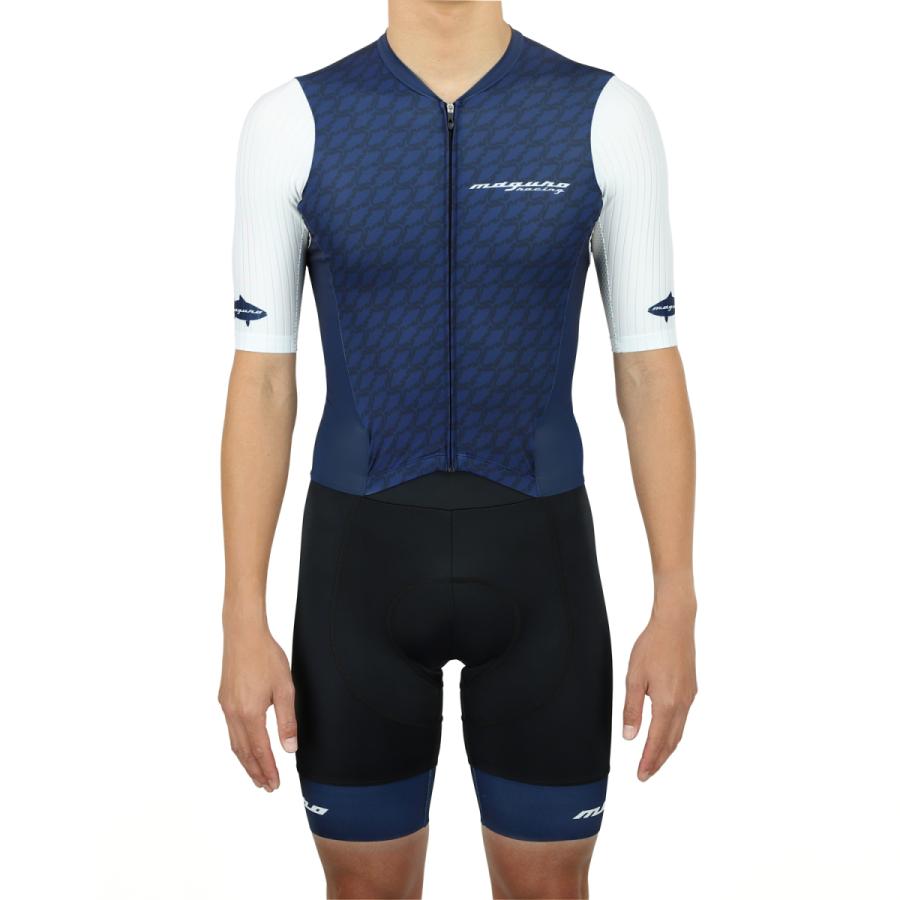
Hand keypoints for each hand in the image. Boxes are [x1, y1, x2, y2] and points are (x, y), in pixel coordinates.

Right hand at [218, 627, 296, 790]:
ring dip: (245, 761)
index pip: (260, 751)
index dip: (268, 770)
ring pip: (234, 743)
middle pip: (243, 752)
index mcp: (250, 714)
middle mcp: (234, 714)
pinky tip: (245, 746)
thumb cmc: (266, 657)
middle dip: (255, 771)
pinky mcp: (224, 699)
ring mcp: (226, 706)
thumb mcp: (285, 689)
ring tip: (256, 774)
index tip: (274, 785)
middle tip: (266, 786)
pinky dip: (238, 745)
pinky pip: (230, 730)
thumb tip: (289, 749)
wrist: (243, 634)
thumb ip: (287, 721)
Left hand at [623, 605, 696, 780]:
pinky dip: (673, 733)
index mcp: (666, 704)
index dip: (649, 760)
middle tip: (646, 775)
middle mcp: (682, 704)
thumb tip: (630, 737)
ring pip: (678, 731)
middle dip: (658, 760)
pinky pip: (683, 719)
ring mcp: (689, 697)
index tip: (641, 776)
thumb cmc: (652, 647)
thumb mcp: (634, 677)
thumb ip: (632, 709)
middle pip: (671, 741)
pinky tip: (666, 733)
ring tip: (655, 760)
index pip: (656, 741)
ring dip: (667, 748)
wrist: (675, 625)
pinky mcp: (691, 690)